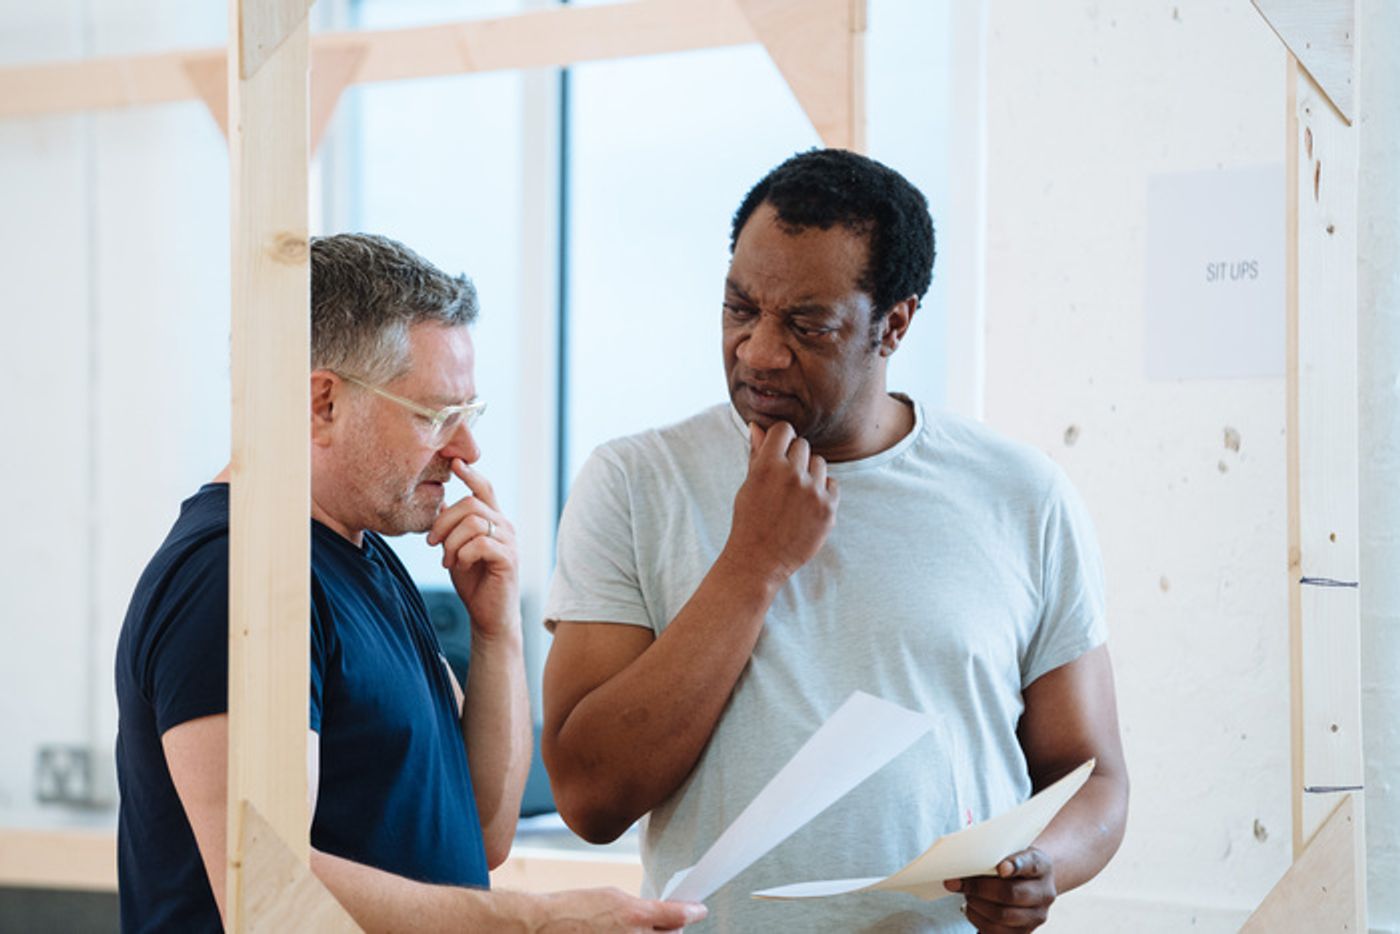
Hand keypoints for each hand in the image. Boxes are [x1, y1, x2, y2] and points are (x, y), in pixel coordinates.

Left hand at [425, 458, 519, 639]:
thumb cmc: (473, 581)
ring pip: (473, 522)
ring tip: (447, 560)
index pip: (484, 488)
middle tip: (432, 543)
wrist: (488, 614)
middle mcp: (505, 526)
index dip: (470, 473)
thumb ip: (453, 526)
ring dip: (451, 542)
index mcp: (493, 520)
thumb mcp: (456, 548)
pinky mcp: (508, 559)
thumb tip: (439, 499)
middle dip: (444, 521)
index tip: (454, 461)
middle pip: (470, 504)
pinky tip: (459, 566)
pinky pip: (480, 543)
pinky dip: (462, 554)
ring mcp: (509, 542)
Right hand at [534, 888, 706, 932]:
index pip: (677, 915)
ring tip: (645, 932)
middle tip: (673, 922)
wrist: (543, 927)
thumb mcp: (611, 896)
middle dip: (674, 929)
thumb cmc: (574, 908)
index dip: (692, 912)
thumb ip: (638, 908)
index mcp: (635, 915)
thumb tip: (655, 914)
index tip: (700, 909)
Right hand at [721, 421, 838, 584]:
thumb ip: (757, 452)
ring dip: (810, 473)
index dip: (780, 439)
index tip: (777, 453)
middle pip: (803, 445)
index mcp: (768, 465)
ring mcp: (813, 492)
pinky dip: (823, 491)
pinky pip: (833, 484)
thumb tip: (756, 425)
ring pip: (820, 463)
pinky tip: (807, 505)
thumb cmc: (750, 519)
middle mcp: (792, 475)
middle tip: (783, 480)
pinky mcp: (828, 509)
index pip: (784, 430)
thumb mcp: (748, 484)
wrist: (759, 560)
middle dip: (794, 457)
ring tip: (795, 494)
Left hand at [944, 848, 1055, 932]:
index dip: (1016, 865)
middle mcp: (1044, 893)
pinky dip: (978, 920)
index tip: (1000, 868)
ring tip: (967, 895)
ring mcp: (1036, 916)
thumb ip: (994, 854)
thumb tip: (962, 863)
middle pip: (1011, 894)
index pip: (1031, 864)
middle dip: (980, 888)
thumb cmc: (1013, 863)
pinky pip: (997, 932)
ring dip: (976, 905)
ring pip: (1002, 916)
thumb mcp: (1010, 851)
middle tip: (960, 882)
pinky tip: (971, 909)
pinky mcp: (1024, 933)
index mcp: (1041, 866)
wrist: (1030, 881)